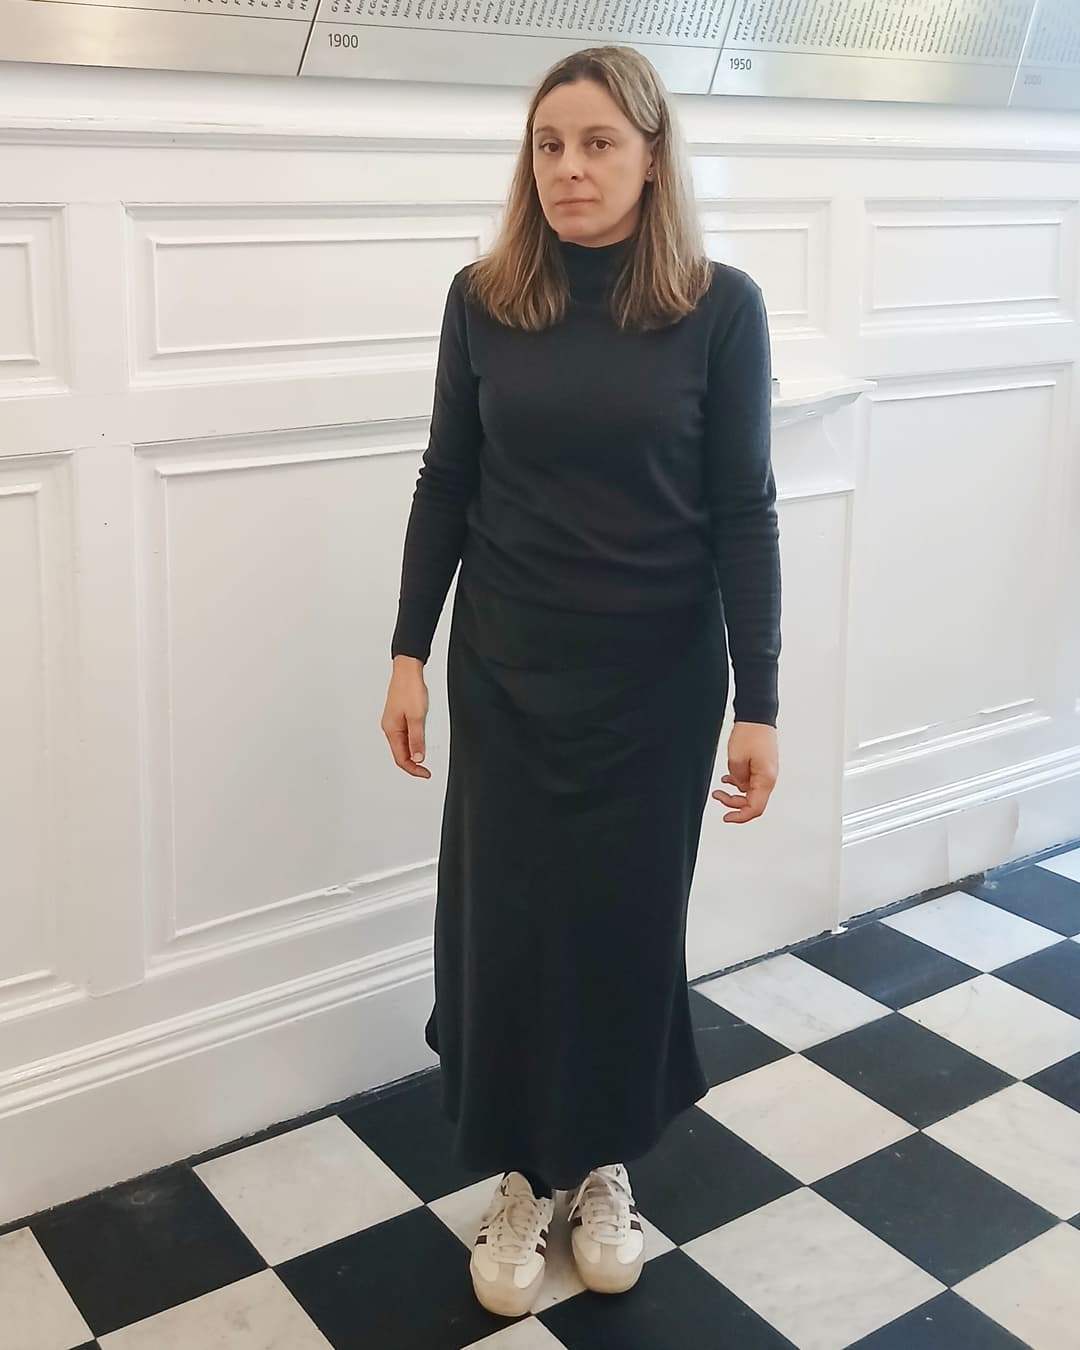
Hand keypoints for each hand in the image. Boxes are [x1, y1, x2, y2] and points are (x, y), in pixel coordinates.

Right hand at [381, 656, 431, 778]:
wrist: (408, 670)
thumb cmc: (409, 689)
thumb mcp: (417, 717)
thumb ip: (417, 739)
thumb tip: (417, 758)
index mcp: (391, 730)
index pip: (400, 758)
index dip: (413, 769)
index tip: (425, 773)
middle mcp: (390, 727)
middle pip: (400, 753)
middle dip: (413, 764)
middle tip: (426, 770)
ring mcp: (394, 721)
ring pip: (403, 744)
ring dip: (413, 753)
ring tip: (425, 759)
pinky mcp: (400, 715)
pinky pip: (406, 735)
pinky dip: (414, 742)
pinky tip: (421, 742)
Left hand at [712, 721, 777, 822]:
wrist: (757, 716)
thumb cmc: (750, 734)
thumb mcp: (735, 760)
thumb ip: (737, 779)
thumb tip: (738, 787)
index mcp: (766, 779)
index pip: (755, 808)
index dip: (740, 816)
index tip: (726, 817)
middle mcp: (769, 778)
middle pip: (752, 802)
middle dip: (733, 803)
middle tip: (717, 796)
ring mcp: (767, 772)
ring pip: (751, 792)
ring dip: (735, 793)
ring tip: (720, 788)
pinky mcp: (763, 766)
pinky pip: (751, 781)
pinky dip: (739, 783)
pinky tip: (728, 779)